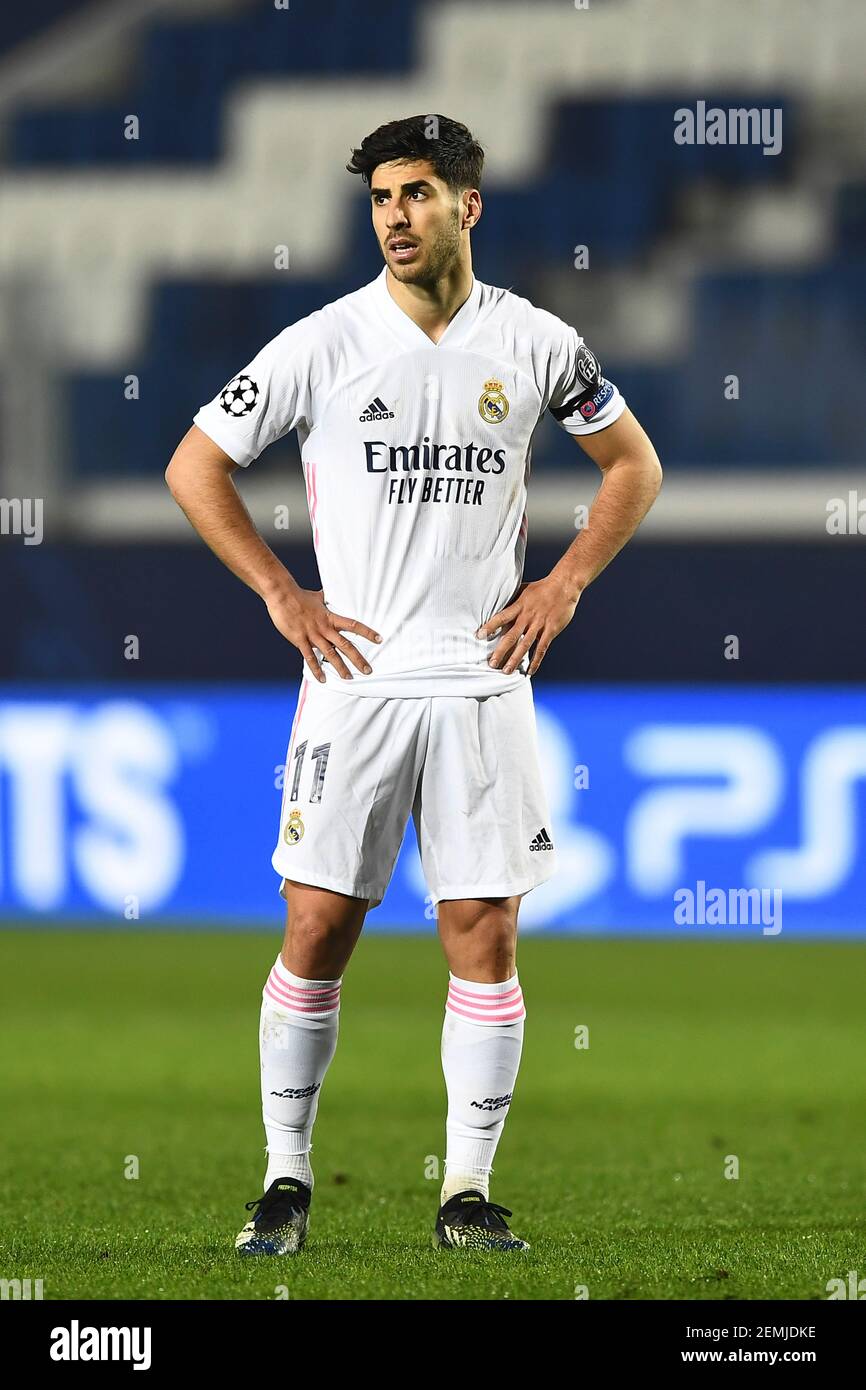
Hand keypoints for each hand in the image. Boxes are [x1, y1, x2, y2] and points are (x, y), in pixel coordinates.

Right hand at [264, 585, 380, 682]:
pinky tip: (322, 679)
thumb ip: (325, 599)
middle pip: (345, 645)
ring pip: (330, 654)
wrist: (282, 595)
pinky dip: (316, 669)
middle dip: (358, 658)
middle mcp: (324, 628)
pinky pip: (310, 658)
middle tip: (368, 670)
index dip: (367, 632)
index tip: (379, 639)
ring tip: (349, 678)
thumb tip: (328, 594)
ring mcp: (312, 635)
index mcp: (330, 617)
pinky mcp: (300, 640)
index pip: (354, 625)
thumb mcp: (317, 597)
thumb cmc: (299, 595)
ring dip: (340, 667)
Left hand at [476, 575, 580, 675]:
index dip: (490, 626)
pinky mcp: (550, 631)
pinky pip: (542, 648)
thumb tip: (497, 605)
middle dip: (500, 651)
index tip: (479, 636)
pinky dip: (535, 661)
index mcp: (519, 607)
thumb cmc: (542, 588)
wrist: (564, 586)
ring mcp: (539, 625)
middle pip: (511, 636)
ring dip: (515, 659)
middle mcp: (527, 617)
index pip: (501, 617)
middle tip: (491, 664)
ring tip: (506, 671)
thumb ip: (512, 600)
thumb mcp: (523, 590)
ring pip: (525, 645)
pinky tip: (530, 671)